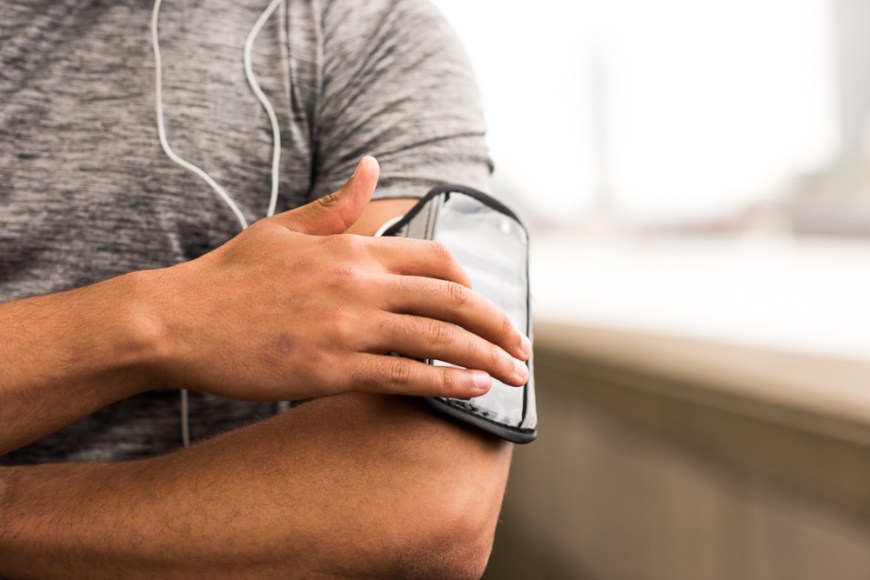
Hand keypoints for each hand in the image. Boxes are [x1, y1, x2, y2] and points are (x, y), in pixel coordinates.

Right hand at [148, 156, 530, 401]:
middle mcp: (358, 285)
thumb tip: (372, 168)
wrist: (177, 320)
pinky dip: (445, 385)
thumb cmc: (230, 276)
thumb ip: (337, 205)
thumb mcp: (284, 227)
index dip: (473, 283)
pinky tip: (472, 391)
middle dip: (499, 325)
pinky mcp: (329, 370)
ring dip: (486, 358)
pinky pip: (403, 378)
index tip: (485, 306)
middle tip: (525, 346)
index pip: (437, 260)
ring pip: (438, 342)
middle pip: (453, 301)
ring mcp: (346, 328)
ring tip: (514, 374)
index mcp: (352, 249)